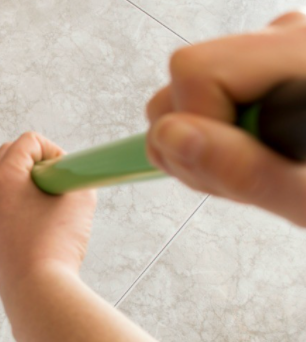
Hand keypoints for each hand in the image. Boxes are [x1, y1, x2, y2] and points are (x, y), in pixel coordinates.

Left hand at [0, 132, 96, 291]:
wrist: (36, 290)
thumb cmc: (55, 246)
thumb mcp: (80, 199)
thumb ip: (76, 176)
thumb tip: (72, 175)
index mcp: (2, 175)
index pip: (28, 141)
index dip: (54, 151)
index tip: (66, 174)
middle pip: (12, 154)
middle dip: (39, 163)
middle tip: (59, 184)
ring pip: (8, 179)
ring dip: (31, 182)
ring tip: (52, 206)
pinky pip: (6, 201)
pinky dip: (23, 201)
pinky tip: (42, 223)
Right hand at [146, 10, 305, 226]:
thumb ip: (242, 169)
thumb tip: (170, 137)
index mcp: (300, 59)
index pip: (196, 71)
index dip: (195, 128)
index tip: (227, 171)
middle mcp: (291, 39)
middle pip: (190, 72)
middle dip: (196, 135)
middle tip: (246, 179)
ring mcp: (288, 48)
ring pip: (199, 84)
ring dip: (211, 137)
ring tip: (264, 171)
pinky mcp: (283, 64)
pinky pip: (223, 91)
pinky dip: (228, 130)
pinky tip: (268, 154)